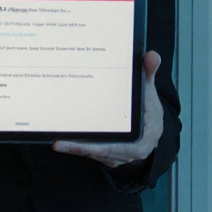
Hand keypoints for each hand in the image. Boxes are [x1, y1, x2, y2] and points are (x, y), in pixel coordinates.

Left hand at [52, 50, 164, 168]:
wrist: (150, 126)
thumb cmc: (148, 109)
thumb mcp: (149, 90)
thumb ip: (149, 73)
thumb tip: (152, 56)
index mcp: (145, 138)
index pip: (124, 146)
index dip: (103, 146)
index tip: (85, 143)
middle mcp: (131, 151)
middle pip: (104, 152)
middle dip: (82, 148)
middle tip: (60, 144)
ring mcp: (119, 155)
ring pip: (96, 153)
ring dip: (77, 149)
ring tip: (59, 144)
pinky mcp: (109, 155)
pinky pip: (93, 153)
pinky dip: (78, 148)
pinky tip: (63, 143)